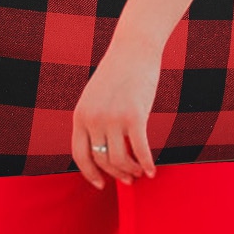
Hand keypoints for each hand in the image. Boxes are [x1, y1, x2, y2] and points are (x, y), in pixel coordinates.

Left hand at [71, 39, 159, 187]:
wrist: (134, 49)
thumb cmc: (118, 74)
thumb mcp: (96, 97)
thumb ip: (94, 120)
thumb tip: (103, 150)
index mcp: (80, 115)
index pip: (80, 155)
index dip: (90, 174)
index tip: (101, 185)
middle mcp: (93, 119)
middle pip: (103, 160)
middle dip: (116, 174)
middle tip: (129, 179)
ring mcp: (113, 118)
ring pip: (120, 159)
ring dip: (132, 170)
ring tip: (141, 172)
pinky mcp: (135, 116)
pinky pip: (140, 149)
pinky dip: (147, 163)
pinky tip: (153, 171)